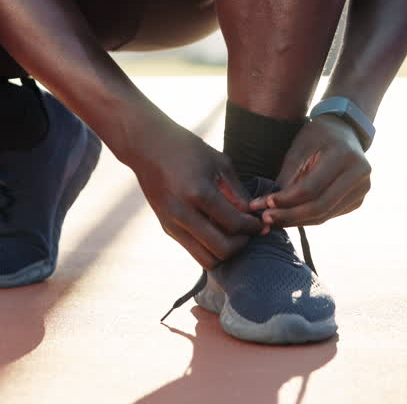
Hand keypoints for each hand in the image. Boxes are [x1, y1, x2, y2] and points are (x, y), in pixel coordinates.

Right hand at [126, 128, 264, 269]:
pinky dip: (209, 247)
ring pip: (206, 260)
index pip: (234, 224)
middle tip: (248, 232)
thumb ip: (237, 191)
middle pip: (222, 250)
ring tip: (232, 235)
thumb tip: (252, 214)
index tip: (260, 223)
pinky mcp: (166, 227)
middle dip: (241, 244)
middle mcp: (182, 213)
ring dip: (224, 252)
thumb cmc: (186, 147)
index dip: (253, 227)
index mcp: (198, 193)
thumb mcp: (218, 162)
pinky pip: (194, 250)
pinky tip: (216, 230)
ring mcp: (171, 223)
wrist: (146, 146)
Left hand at [248, 115, 370, 227]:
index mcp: (343, 156)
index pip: (311, 188)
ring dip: (296, 221)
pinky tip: (290, 216)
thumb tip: (269, 205)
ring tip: (274, 219)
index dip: (285, 200)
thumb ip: (288, 176)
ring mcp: (362, 189)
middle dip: (289, 216)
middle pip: (320, 207)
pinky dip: (308, 218)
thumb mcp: (299, 147)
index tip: (263, 203)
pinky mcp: (358, 199)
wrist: (346, 131)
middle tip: (266, 218)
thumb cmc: (318, 136)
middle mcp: (359, 174)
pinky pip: (330, 215)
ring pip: (325, 215)